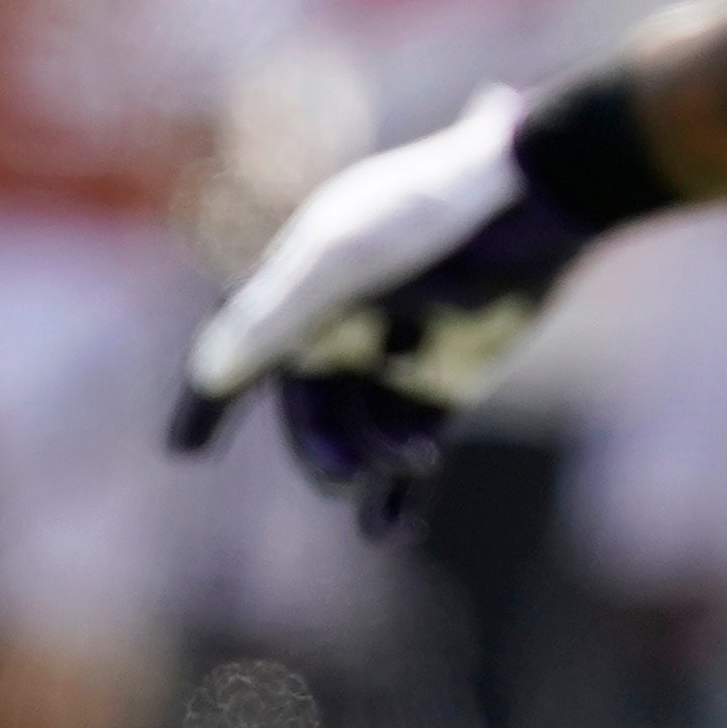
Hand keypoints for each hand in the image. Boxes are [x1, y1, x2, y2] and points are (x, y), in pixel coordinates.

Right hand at [173, 88, 596, 533]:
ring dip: (372, 460)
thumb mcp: (340, 262)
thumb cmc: (434, 217)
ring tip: (408, 462)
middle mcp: (345, 322)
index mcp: (306, 284)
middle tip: (345, 475)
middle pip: (307, 407)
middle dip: (320, 445)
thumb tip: (209, 373)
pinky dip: (397, 494)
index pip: (241, 349)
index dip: (209, 400)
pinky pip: (409, 444)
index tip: (185, 449)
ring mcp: (398, 353)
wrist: (541, 197)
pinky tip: (385, 531)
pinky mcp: (452, 378)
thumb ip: (273, 317)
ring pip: (359, 431)